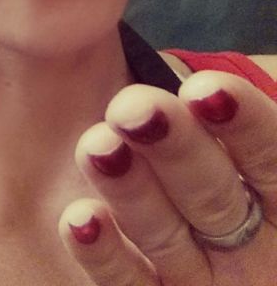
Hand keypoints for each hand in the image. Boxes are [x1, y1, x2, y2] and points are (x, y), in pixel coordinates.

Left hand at [59, 71, 276, 284]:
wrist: (190, 223)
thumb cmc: (217, 154)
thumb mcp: (235, 125)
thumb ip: (228, 101)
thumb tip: (206, 72)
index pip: (270, 157)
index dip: (243, 123)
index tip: (202, 89)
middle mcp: (252, 246)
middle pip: (215, 197)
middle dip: (175, 151)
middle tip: (133, 109)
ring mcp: (204, 280)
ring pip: (167, 239)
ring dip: (131, 192)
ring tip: (97, 146)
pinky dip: (105, 256)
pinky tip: (79, 218)